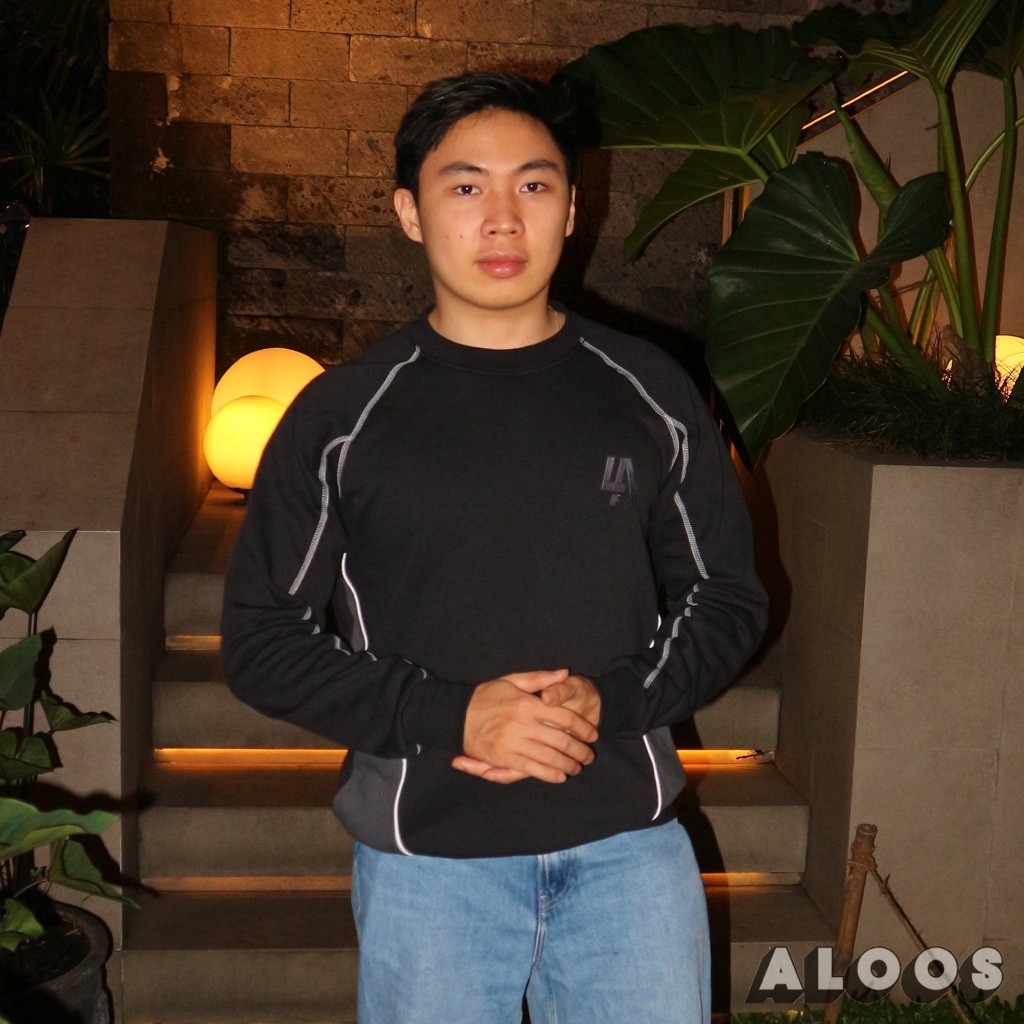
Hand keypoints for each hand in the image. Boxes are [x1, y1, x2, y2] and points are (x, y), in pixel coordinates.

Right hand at [453, 669, 597, 784]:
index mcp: (526, 704)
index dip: (583, 727)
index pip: (564, 717)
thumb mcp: (512, 680)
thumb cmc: (487, 696)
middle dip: (580, 751)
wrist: (456, 715)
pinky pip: (531, 769)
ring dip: (568, 765)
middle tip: (589, 756)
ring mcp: (512, 743)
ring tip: (577, 767)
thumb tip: (564, 673)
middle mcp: (522, 724)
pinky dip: (548, 774)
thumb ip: (540, 678)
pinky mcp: (503, 758)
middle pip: (561, 741)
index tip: (592, 734)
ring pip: (549, 758)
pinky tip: (560, 776)